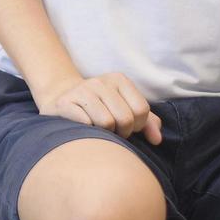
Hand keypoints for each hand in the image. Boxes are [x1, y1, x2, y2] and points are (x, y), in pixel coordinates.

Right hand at [36, 72, 163, 144]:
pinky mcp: (65, 103)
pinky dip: (88, 131)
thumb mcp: (126, 109)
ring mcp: (81, 91)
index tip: (127, 126)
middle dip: (122, 132)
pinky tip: (84, 128)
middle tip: (113, 131)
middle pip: (125, 118)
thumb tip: (157, 139)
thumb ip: (147, 123)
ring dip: (105, 134)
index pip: (142, 109)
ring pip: (107, 123)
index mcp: (118, 79)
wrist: (62, 99)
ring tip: (99, 129)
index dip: (138, 125)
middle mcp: (100, 81)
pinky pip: (86, 124)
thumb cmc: (101, 108)